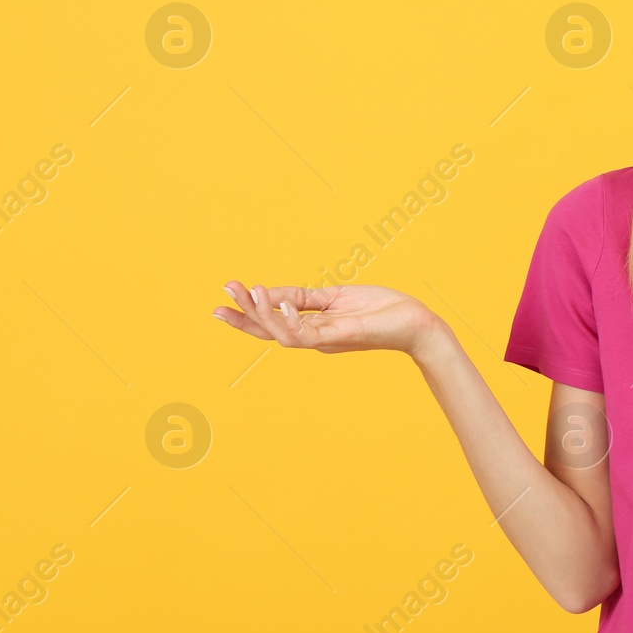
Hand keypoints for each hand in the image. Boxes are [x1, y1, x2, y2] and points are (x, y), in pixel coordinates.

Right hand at [214, 282, 444, 357]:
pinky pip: (306, 334)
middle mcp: (315, 338)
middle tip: (216, 304)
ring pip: (282, 335)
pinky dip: (289, 320)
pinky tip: (278, 303)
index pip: (273, 323)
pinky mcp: (339, 337)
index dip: (247, 313)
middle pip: (269, 333)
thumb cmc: (383, 309)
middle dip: (242, 319)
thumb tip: (271, 292)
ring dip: (261, 315)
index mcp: (313, 328)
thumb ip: (304, 297)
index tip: (225, 297)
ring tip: (247, 292)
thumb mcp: (336, 296)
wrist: (416, 323)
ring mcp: (325, 340)